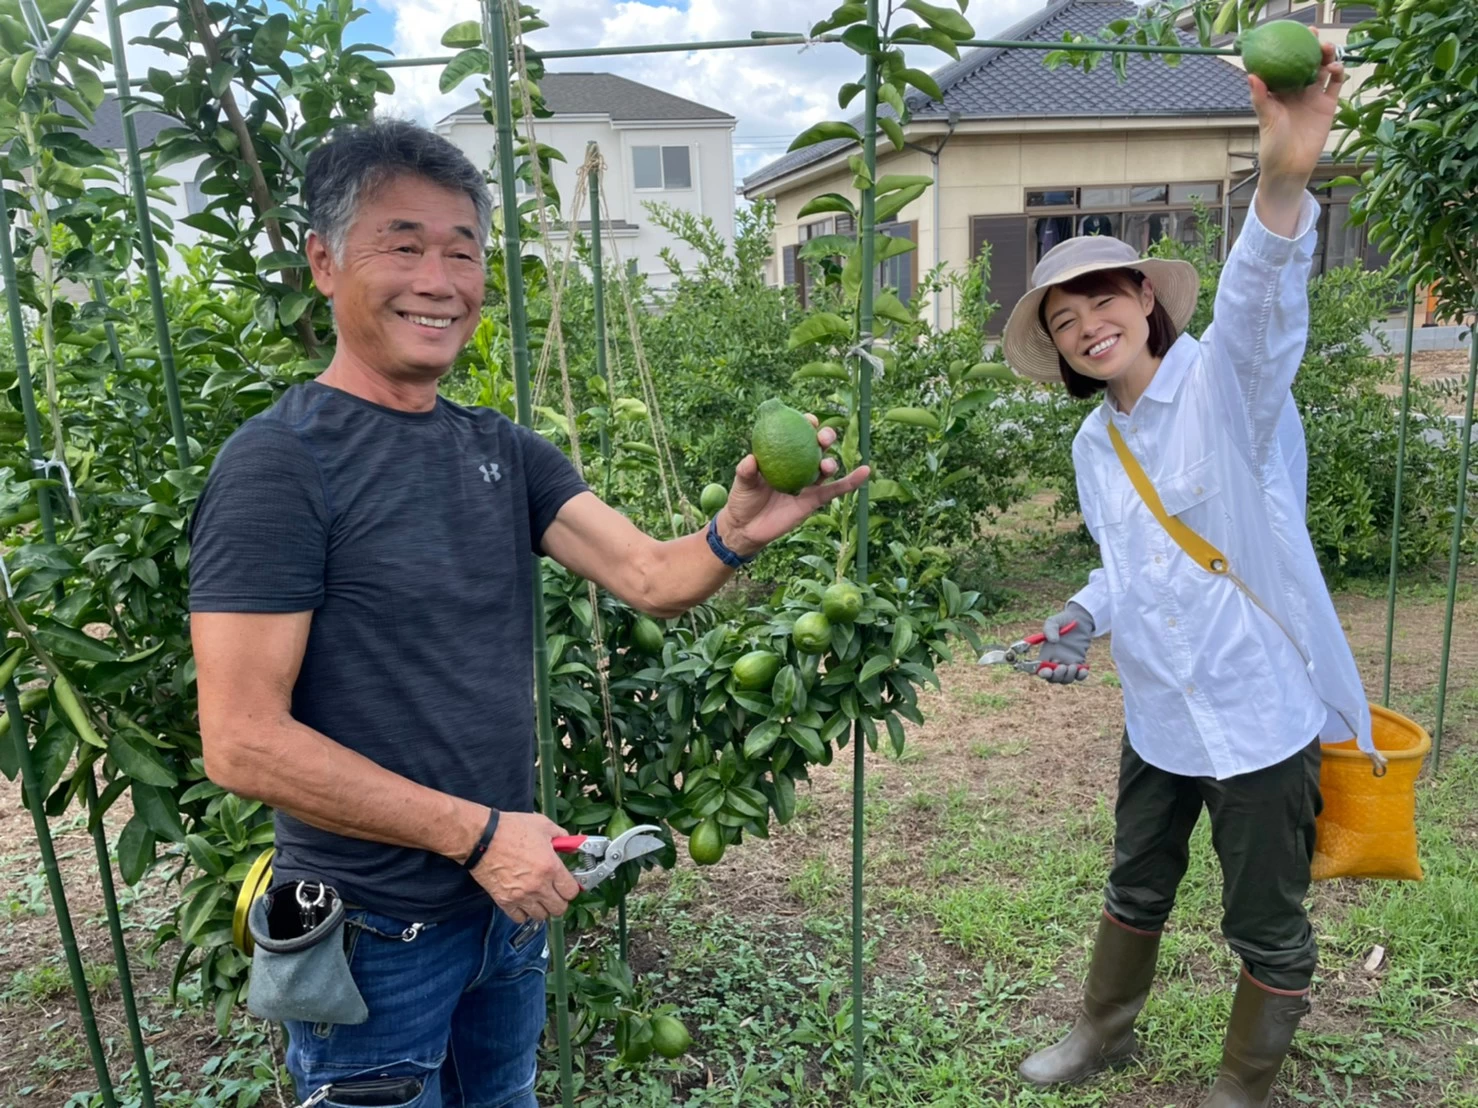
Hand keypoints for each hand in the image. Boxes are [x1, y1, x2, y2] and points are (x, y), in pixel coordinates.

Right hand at [467, 811, 580, 922]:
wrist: (481, 838)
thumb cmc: (510, 829)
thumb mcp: (542, 825)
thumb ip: (562, 836)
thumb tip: (571, 844)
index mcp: (551, 867)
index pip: (572, 891)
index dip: (572, 888)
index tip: (567, 884)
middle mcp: (538, 886)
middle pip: (559, 909)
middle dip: (560, 900)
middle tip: (555, 891)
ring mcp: (521, 896)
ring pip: (541, 916)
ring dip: (542, 908)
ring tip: (538, 896)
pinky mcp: (504, 901)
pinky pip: (520, 918)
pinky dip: (523, 913)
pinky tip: (523, 901)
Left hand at [715, 414, 870, 556]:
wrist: (747, 528)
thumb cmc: (742, 500)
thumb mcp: (742, 483)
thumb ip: (746, 471)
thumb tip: (751, 460)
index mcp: (783, 453)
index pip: (798, 434)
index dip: (807, 424)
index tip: (809, 420)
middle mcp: (799, 464)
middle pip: (817, 446)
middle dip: (824, 437)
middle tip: (823, 438)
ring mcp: (809, 481)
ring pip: (826, 467)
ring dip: (830, 462)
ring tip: (826, 465)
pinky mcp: (815, 499)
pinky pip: (836, 489)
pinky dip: (852, 481)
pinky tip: (865, 471)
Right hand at [1036, 602, 1092, 684]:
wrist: (1079, 620)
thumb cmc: (1063, 620)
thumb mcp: (1054, 621)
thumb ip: (1050, 629)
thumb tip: (1053, 640)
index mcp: (1045, 653)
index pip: (1039, 669)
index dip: (1042, 673)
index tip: (1047, 671)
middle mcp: (1055, 661)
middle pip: (1052, 678)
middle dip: (1056, 677)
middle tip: (1063, 667)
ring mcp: (1067, 663)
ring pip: (1065, 679)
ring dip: (1068, 677)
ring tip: (1073, 666)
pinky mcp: (1079, 663)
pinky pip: (1078, 676)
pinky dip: (1080, 676)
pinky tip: (1083, 670)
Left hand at [1249, 34, 1343, 201]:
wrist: (1290, 167)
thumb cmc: (1272, 145)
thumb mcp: (1266, 119)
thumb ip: (1260, 97)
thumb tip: (1251, 75)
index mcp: (1280, 91)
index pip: (1285, 64)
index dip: (1290, 48)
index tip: (1293, 33)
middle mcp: (1297, 90)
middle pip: (1307, 62)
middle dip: (1312, 47)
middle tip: (1314, 36)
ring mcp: (1313, 96)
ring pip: (1323, 69)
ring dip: (1327, 56)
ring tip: (1326, 50)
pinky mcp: (1328, 105)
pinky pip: (1336, 84)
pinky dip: (1338, 72)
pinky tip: (1336, 67)